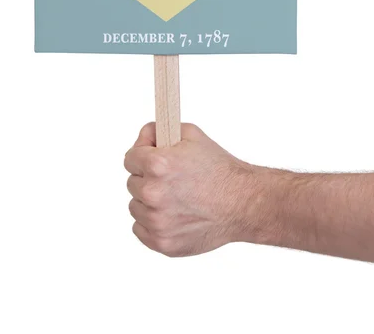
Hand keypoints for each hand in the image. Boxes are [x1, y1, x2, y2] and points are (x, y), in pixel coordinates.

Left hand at [124, 123, 255, 256]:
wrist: (243, 203)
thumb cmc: (221, 170)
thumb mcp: (193, 136)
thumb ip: (161, 131)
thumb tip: (143, 136)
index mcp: (158, 165)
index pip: (129, 158)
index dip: (143, 156)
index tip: (153, 160)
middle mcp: (153, 193)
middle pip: (132, 183)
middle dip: (148, 179)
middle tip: (172, 180)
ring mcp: (157, 221)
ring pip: (135, 207)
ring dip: (149, 202)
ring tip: (176, 198)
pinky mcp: (162, 243)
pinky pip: (140, 229)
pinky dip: (152, 223)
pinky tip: (173, 215)